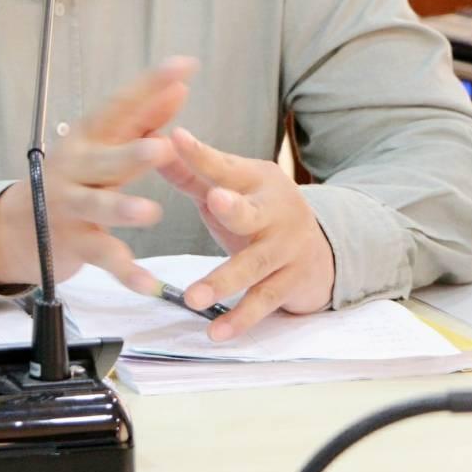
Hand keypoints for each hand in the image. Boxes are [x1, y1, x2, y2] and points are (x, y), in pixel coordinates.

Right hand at [0, 58, 197, 293]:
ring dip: (122, 208)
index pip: (119, 106)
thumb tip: (179, 87)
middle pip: (104, 160)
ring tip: (150, 212)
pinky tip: (149, 285)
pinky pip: (101, 257)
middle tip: (163, 147)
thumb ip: (143, 119)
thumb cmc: (75, 179)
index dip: (149, 86)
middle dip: (131, 154)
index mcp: (88, 138)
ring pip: (97, 207)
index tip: (184, 66)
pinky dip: (125, 272)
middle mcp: (75, 167)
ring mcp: (69, 206)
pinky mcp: (72, 242)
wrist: (18, 227)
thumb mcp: (104, 145)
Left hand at [160, 128, 335, 340]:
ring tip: (193, 298)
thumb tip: (150, 142)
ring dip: (222, 281)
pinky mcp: (290, 283)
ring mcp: (285, 250)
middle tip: (214, 201)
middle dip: (233, 207)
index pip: (223, 167)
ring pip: (253, 265)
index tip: (176, 138)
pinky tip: (216, 333)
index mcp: (256, 181)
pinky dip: (240, 319)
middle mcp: (275, 212)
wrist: (321, 249)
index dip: (200, 154)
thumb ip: (190, 172)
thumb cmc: (258, 212)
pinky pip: (263, 302)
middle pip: (251, 211)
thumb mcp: (229, 188)